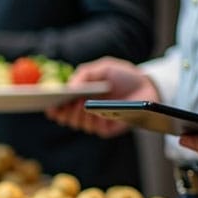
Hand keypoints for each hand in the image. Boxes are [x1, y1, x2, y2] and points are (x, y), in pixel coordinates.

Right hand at [45, 57, 159, 137]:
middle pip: (65, 118)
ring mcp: (94, 121)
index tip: (49, 106)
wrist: (148, 85)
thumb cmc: (123, 76)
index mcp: (79, 97)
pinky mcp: (106, 129)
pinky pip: (93, 128)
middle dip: (64, 112)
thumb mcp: (102, 68)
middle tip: (67, 105)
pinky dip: (93, 120)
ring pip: (77, 124)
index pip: (60, 106)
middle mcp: (84, 111)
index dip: (53, 108)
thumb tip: (68, 87)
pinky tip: (97, 113)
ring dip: (78, 115)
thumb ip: (84, 74)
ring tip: (82, 104)